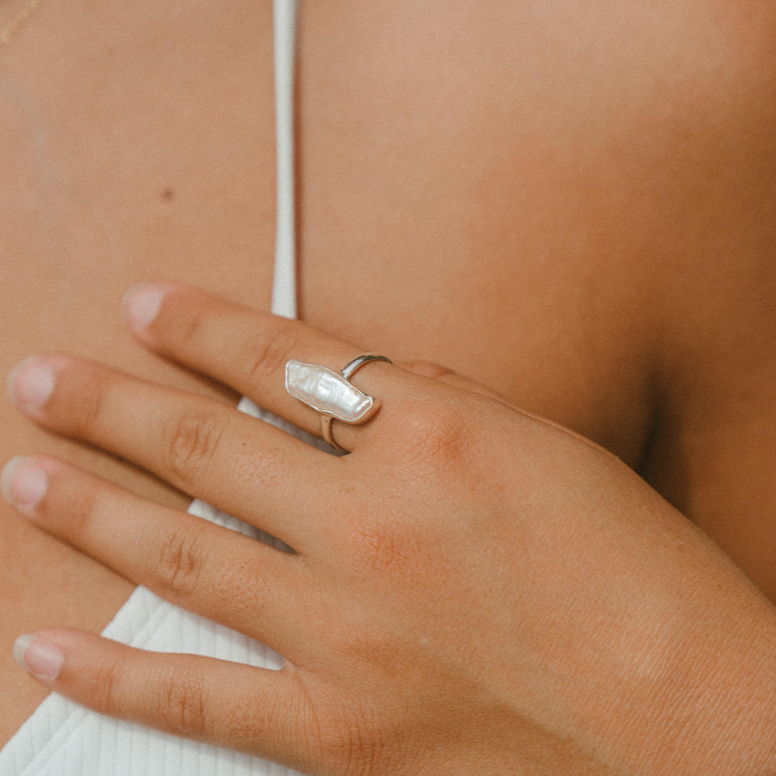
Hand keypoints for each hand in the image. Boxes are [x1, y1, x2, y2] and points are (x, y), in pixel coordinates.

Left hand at [4, 283, 775, 775]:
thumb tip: (348, 384)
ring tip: (24, 474)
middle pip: (208, 443)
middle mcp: (375, 523)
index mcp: (434, 438)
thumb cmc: (636, 569)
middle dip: (112, 403)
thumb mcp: (539, 447)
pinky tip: (44, 646)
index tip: (143, 305)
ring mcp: (347, 631)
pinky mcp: (341, 732)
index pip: (283, 359)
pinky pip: (198, 695)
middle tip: (41, 378)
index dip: (202, 326)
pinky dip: (110, 673)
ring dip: (89, 508)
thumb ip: (434, 410)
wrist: (694, 718)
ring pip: (181, 552)